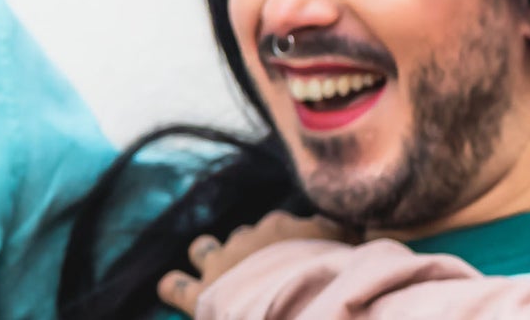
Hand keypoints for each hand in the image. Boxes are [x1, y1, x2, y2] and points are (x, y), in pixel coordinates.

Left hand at [158, 211, 350, 313]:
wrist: (293, 304)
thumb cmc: (324, 277)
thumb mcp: (347, 249)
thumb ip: (347, 235)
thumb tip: (355, 229)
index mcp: (281, 225)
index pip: (283, 224)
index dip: (291, 241)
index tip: (302, 257)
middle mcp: (247, 238)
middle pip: (244, 235)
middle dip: (250, 249)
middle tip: (267, 273)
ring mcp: (220, 264)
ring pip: (203, 248)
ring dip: (208, 255)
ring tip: (219, 272)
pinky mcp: (198, 294)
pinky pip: (173, 286)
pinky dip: (175, 286)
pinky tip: (177, 288)